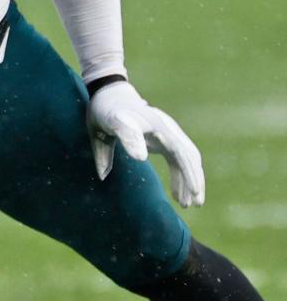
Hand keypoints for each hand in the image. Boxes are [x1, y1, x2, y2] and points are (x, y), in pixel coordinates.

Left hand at [86, 79, 205, 207]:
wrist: (109, 95)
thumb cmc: (106, 110)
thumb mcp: (111, 121)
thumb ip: (125, 136)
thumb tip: (140, 158)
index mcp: (157, 125)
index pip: (177, 150)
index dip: (184, 172)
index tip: (190, 191)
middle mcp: (167, 128)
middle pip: (189, 156)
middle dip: (194, 180)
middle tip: (196, 204)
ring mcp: (168, 133)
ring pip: (187, 159)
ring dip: (190, 181)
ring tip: (188, 205)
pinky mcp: (164, 139)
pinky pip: (178, 160)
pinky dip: (181, 176)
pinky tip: (178, 195)